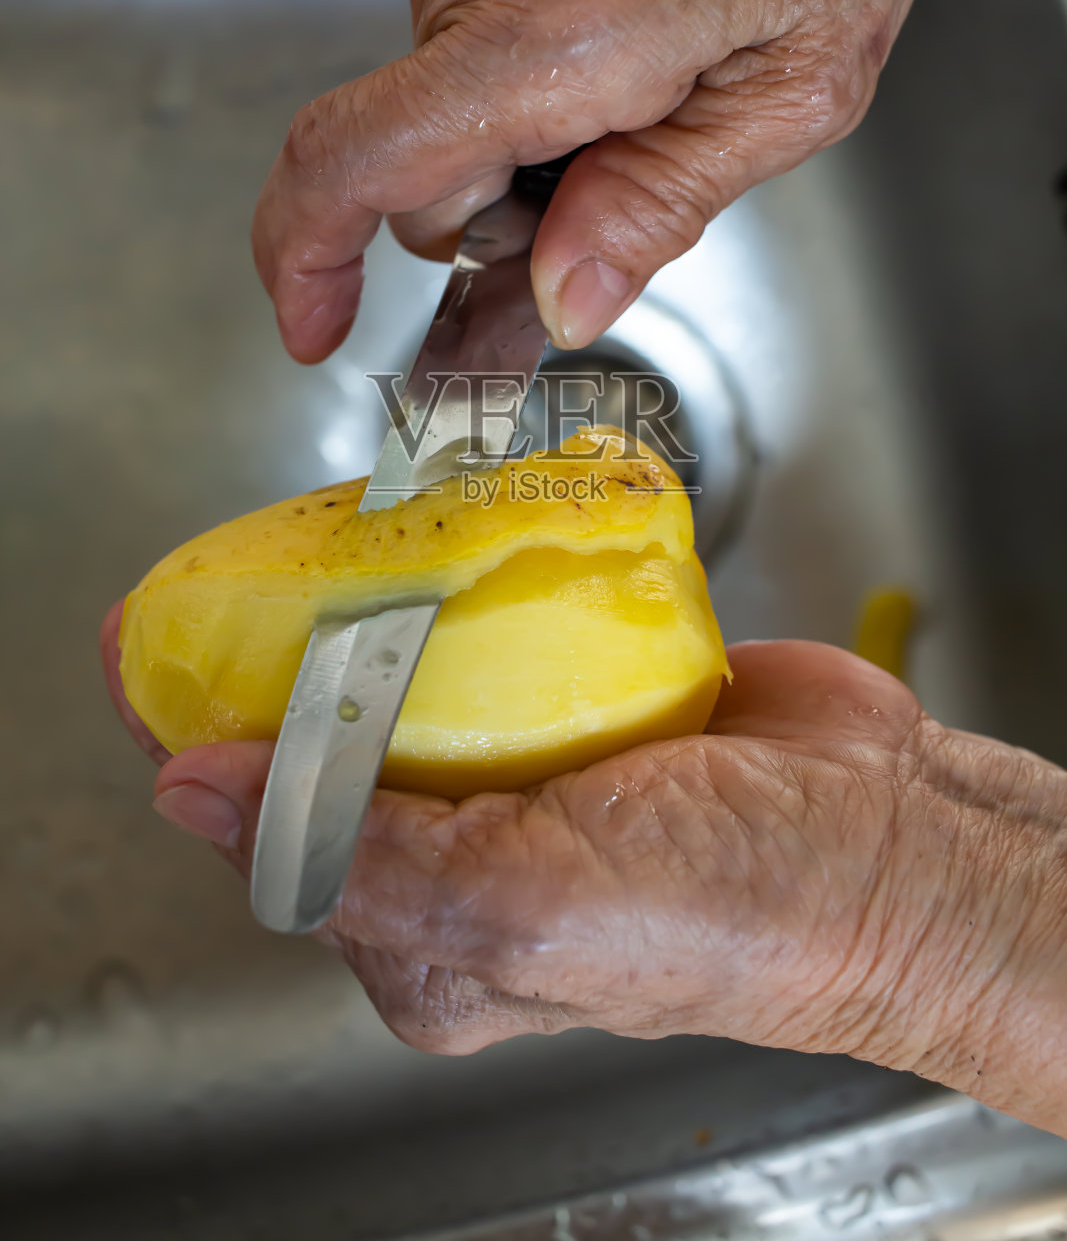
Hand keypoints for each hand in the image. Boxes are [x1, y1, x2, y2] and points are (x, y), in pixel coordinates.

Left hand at [101, 603, 1066, 1135]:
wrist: (895, 841)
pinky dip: (464, 582)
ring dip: (369, 609)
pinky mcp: (591, 697)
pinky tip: (437, 539)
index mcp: (429, 938)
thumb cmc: (734, 913)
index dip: (199, 740)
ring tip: (326, 538)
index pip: (272, 832)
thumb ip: (350, 852)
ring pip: (412, 677)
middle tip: (237, 571)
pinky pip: (498, 631)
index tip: (145, 651)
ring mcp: (532, 771)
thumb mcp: (520, 908)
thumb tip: (192, 791)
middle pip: (331, 747)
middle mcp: (470, 861)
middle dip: (275, 663)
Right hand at [251, 0, 1066, 361]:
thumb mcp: (794, 90)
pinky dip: (521, 80)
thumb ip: (658, 205)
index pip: (353, 158)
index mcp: (552, 29)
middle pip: (416, 171)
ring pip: (442, 114)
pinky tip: (620, 40)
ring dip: (522, 146)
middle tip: (623, 195)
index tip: (315, 326)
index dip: (307, 259)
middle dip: (500, 220)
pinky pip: (459, 44)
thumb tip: (560, 301)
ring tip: (650, 89)